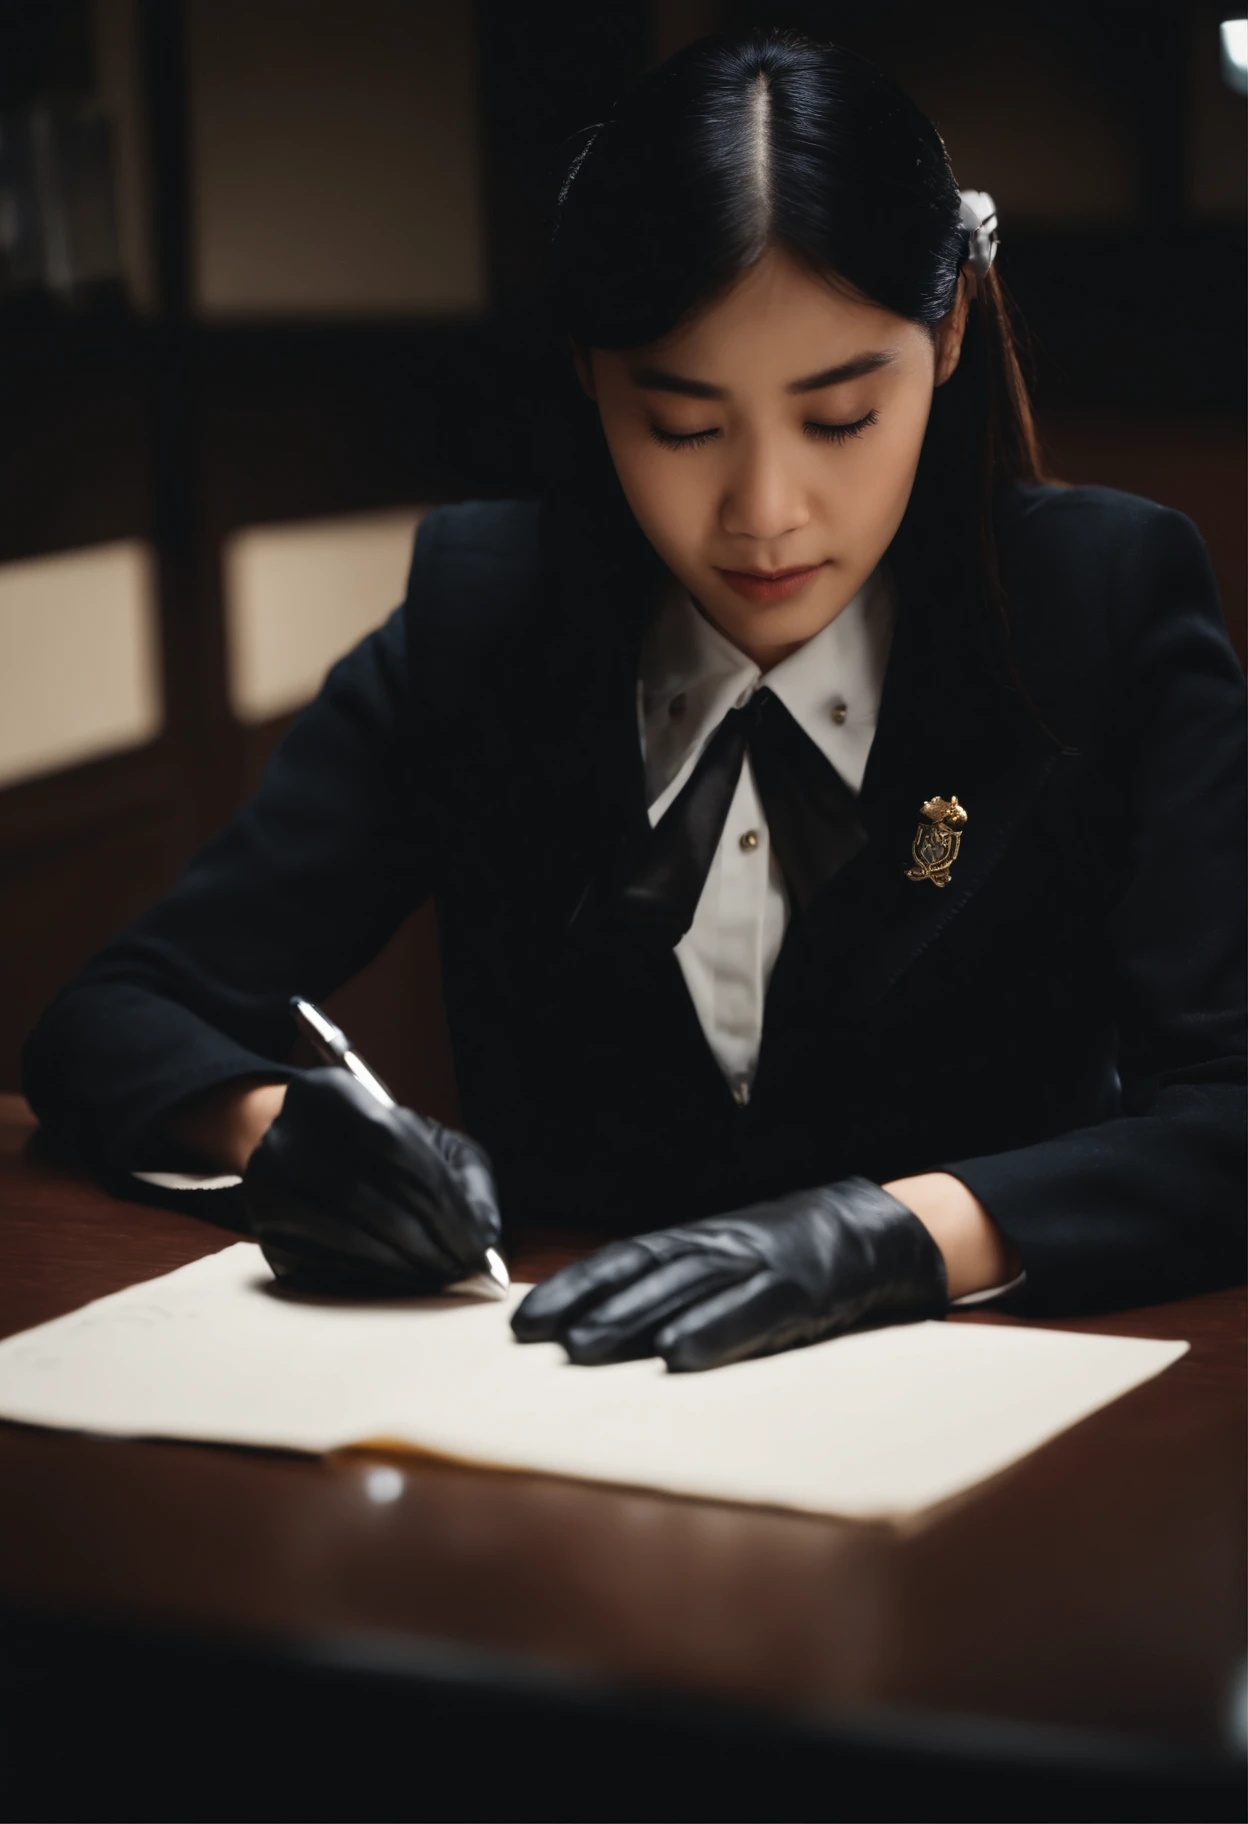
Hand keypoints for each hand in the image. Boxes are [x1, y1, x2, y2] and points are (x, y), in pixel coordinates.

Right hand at [243, 1068, 501, 1294]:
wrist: (299, 1146)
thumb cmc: (377, 1146)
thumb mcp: (428, 1139)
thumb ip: (464, 1178)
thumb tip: (485, 1235)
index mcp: (331, 1093)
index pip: (392, 1142)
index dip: (439, 1197)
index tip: (477, 1239)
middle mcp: (288, 1132)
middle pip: (366, 1193)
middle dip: (426, 1237)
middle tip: (464, 1265)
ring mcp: (267, 1182)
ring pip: (345, 1233)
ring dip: (403, 1263)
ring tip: (441, 1275)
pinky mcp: (263, 1225)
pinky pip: (324, 1260)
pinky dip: (372, 1276)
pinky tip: (403, 1278)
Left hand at [510, 1176, 947, 1370]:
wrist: (875, 1231)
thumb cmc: (791, 1255)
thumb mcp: (727, 1260)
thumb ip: (677, 1285)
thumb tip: (604, 1325)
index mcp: (696, 1241)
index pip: (621, 1259)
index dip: (571, 1287)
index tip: (523, 1321)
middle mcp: (717, 1247)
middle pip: (641, 1273)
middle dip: (584, 1305)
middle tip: (536, 1340)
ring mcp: (757, 1265)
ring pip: (684, 1290)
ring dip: (630, 1319)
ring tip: (583, 1349)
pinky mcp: (797, 1290)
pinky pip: (749, 1313)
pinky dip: (711, 1333)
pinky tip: (676, 1355)